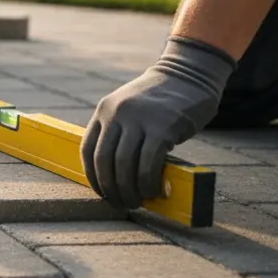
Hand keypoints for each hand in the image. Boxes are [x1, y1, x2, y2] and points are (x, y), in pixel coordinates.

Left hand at [82, 37, 234, 209]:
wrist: (189, 73)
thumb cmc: (162, 98)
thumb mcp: (130, 109)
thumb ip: (121, 133)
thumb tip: (119, 174)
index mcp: (104, 110)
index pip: (88, 150)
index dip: (92, 177)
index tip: (102, 193)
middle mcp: (117, 114)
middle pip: (104, 162)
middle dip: (110, 189)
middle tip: (121, 204)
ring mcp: (139, 120)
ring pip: (124, 166)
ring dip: (128, 190)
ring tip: (136, 202)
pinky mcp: (163, 128)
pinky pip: (148, 164)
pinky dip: (148, 183)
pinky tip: (153, 191)